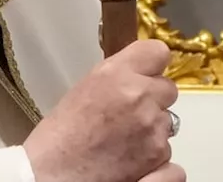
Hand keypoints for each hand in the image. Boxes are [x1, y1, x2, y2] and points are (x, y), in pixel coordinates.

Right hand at [23, 39, 183, 181]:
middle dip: (153, 99)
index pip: (157, 52)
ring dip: (152, 129)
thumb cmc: (60, 136)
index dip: (152, 65)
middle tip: (129, 113)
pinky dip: (155, 157)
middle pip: (168, 89)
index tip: (147, 72)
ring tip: (122, 140)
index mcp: (116, 74)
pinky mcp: (159, 157)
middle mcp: (139, 97)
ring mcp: (153, 129)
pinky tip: (131, 159)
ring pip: (167, 121)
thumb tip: (137, 74)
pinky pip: (168, 151)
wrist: (54, 175)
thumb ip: (116, 76)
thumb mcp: (85, 88)